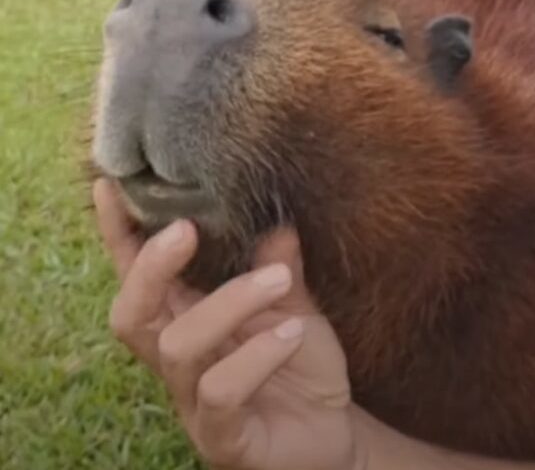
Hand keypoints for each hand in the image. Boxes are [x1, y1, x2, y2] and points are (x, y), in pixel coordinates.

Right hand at [93, 179, 360, 469]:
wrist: (333, 430)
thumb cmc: (299, 360)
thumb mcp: (293, 302)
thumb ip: (279, 264)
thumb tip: (276, 219)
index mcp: (185, 316)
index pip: (137, 275)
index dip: (118, 235)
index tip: (109, 187)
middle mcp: (178, 357)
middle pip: (131, 314)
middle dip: (150, 268)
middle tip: (186, 229)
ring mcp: (193, 401)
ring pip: (178, 346)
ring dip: (230, 302)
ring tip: (277, 279)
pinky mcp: (221, 438)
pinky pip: (220, 394)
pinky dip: (255, 356)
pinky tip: (290, 333)